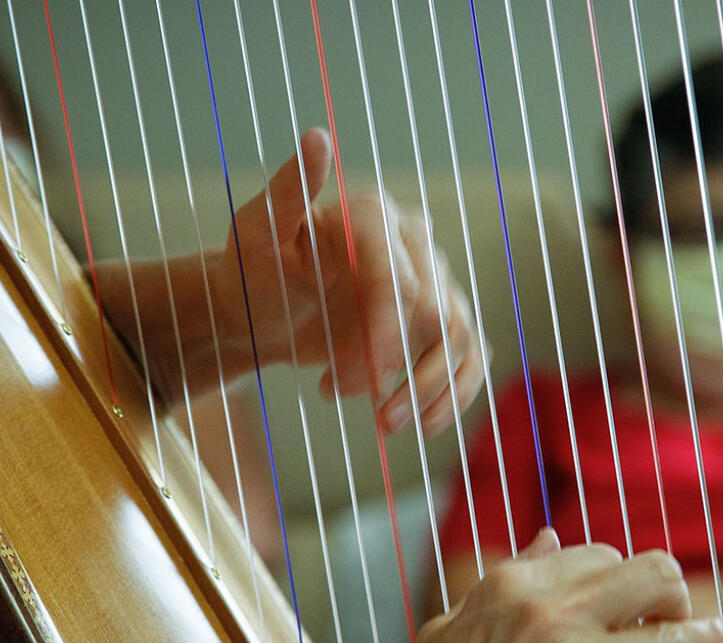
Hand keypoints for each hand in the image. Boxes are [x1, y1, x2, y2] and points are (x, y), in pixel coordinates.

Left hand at [217, 128, 483, 436]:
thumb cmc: (253, 270)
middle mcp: (413, 245)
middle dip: (404, 371)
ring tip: (388, 426)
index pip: (398, 279)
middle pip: (435, 312)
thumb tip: (316, 136)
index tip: (368, 382)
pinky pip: (469, 358)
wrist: (261, 309)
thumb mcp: (257, 233)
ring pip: (459, 339)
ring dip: (430, 391)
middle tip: (373, 415)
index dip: (387, 334)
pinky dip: (454, 395)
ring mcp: (432, 283)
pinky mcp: (437, 321)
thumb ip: (289, 190)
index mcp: (374, 218)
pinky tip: (423, 424)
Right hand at [364, 530, 722, 642]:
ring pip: (675, 635)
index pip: (600, 555)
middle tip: (682, 611)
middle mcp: (553, 614)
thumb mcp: (455, 625)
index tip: (634, 599)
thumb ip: (507, 579)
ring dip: (714, 634)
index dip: (623, 576)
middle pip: (651, 574)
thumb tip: (548, 538)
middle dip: (675, 590)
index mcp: (515, 586)